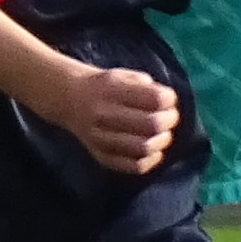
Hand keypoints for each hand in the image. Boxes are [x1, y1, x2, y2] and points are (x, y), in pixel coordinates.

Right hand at [51, 59, 177, 172]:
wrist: (70, 99)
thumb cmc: (105, 86)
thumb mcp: (124, 75)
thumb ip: (147, 87)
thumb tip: (170, 106)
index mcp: (111, 89)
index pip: (155, 98)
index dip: (169, 100)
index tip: (168, 100)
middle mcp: (104, 113)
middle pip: (152, 124)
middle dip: (169, 121)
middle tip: (169, 119)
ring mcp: (100, 137)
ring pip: (144, 147)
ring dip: (161, 142)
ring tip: (161, 135)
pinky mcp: (101, 156)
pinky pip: (133, 166)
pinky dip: (150, 160)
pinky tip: (152, 152)